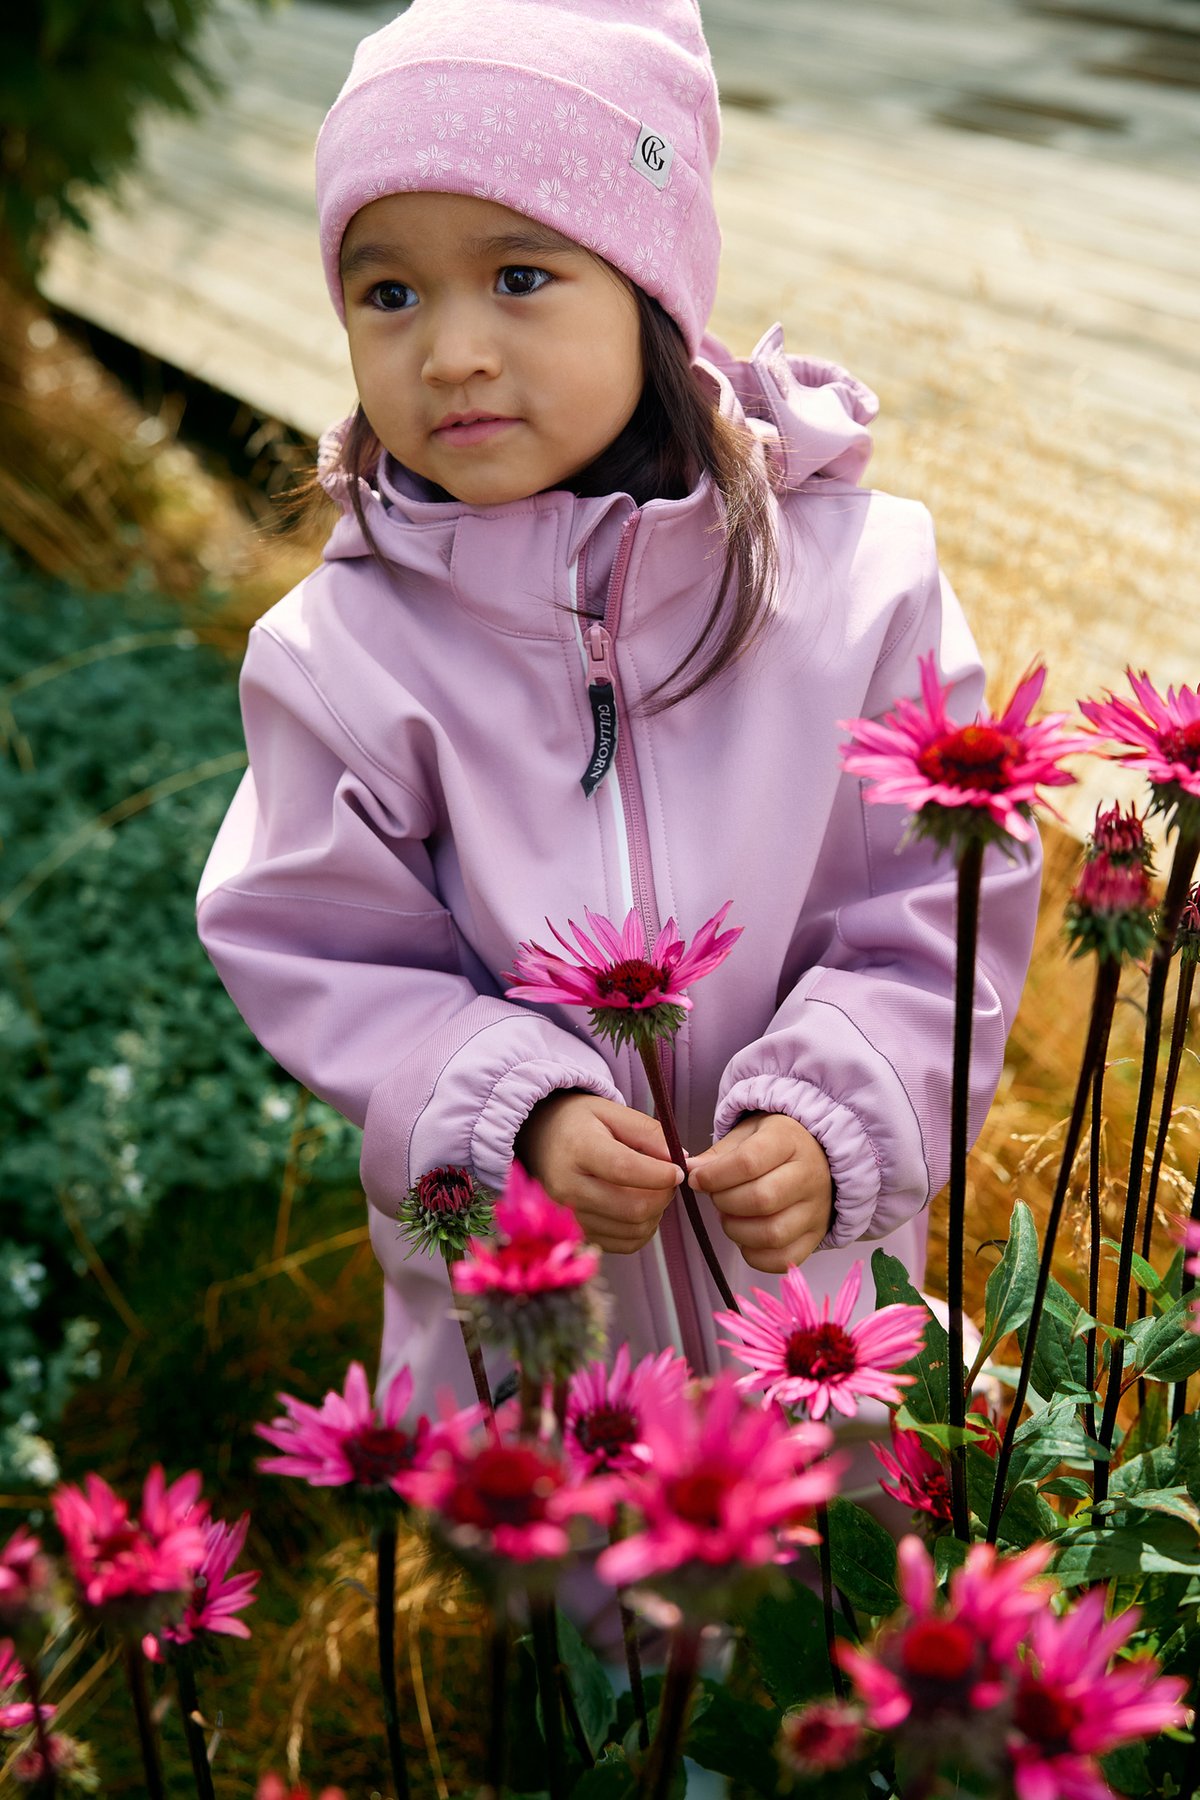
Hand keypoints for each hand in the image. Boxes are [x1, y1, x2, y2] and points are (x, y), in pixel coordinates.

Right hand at [515, 1091, 681, 1254]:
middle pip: (631, 1208)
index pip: (623, 1169)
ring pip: (632, 1230)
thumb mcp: (612, 1111)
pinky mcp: (578, 1232)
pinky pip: (624, 1244)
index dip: (659, 1174)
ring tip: (653, 1190)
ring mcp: (570, 1215)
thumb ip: (648, 1132)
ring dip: (656, 1213)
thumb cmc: (581, 1123)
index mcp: (577, 1148)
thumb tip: (680, 1160)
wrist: (540, 1140)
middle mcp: (568, 1186)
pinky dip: (642, 1230)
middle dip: (663, 1196)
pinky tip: (640, 1207)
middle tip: (669, 1179)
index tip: (679, 1171)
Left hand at [687, 1112, 832, 1274]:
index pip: (748, 1162)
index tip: (696, 1180)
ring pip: (772, 1233)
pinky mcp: (815, 1236)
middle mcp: (809, 1176)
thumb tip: (691, 1171)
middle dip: (725, 1203)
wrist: (817, 1158)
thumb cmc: (774, 1145)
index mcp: (789, 1142)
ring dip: (737, 1230)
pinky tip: (745, 1237)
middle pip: (762, 1200)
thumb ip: (718, 1154)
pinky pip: (782, 1259)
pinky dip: (754, 1255)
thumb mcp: (746, 1135)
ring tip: (729, 1216)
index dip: (714, 1175)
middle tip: (716, 1197)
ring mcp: (816, 1210)